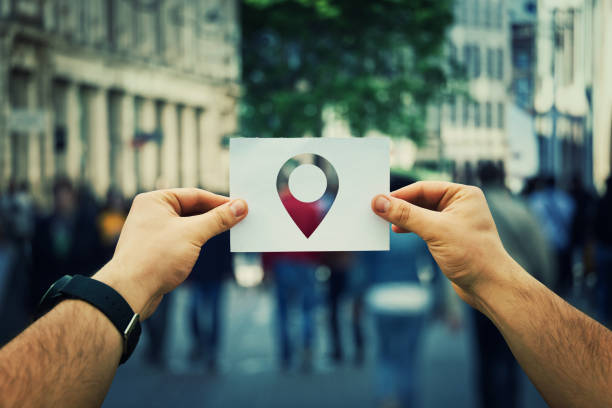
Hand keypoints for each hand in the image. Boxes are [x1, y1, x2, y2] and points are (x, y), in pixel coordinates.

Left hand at [94, 189, 246, 318]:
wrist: (129, 292)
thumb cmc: (155, 258)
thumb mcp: (193, 234)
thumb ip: (218, 219)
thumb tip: (240, 207)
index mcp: (155, 200)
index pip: (195, 195)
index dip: (220, 201)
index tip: (241, 206)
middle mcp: (151, 213)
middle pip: (191, 209)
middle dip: (215, 215)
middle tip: (239, 218)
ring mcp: (152, 232)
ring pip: (187, 225)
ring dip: (207, 228)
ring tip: (229, 231)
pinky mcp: (155, 250)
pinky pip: (181, 239)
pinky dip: (197, 241)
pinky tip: (209, 245)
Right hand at [372, 181, 515, 309]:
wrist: (490, 286)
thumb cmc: (472, 255)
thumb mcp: (435, 230)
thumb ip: (405, 214)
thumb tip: (379, 202)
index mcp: (463, 194)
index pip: (423, 188)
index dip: (400, 195)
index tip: (378, 201)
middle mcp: (460, 204)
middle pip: (421, 199)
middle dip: (400, 206)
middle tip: (377, 211)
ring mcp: (454, 221)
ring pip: (421, 213)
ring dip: (404, 217)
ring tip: (385, 223)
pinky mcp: (449, 237)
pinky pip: (424, 226)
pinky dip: (410, 228)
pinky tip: (398, 230)